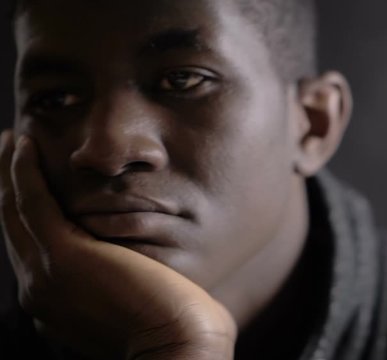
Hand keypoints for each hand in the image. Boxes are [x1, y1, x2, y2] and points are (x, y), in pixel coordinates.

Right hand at [0, 131, 236, 358]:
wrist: (177, 345)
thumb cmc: (171, 325)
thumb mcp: (132, 300)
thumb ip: (117, 279)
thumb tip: (129, 260)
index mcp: (53, 302)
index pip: (30, 247)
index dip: (24, 212)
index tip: (26, 183)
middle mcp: (38, 290)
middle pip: (14, 226)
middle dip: (7, 186)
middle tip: (8, 151)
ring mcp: (44, 274)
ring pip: (15, 211)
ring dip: (9, 172)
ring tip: (11, 142)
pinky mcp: (61, 257)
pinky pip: (32, 203)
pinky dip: (24, 173)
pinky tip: (25, 147)